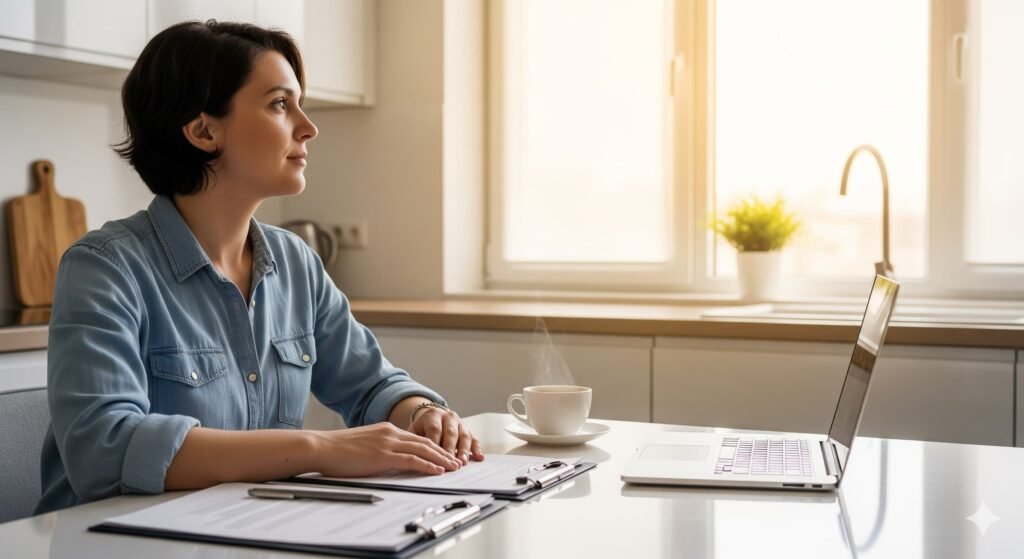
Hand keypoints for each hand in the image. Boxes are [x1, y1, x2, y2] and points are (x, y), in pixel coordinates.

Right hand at [307, 423, 461, 476]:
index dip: (434, 447)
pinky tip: (438, 471)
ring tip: (453, 467)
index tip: (445, 455)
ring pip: (423, 450)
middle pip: (425, 442)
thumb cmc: (337, 450)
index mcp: (386, 430)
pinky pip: (412, 460)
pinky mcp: (383, 456)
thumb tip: (389, 461)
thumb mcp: (363, 445)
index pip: (417, 438)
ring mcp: (388, 443)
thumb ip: (379, 449)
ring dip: (441, 459)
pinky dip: (428, 465)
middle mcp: (391, 433)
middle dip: (443, 452)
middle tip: (456, 461)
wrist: (322, 447)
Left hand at [408, 406, 483, 465]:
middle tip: (450, 463)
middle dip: (450, 450)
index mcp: (432, 415)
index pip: (435, 430)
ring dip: (464, 450)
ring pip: (464, 436)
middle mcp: (448, 417)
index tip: (433, 459)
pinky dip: (477, 448)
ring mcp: (460, 423)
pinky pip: (474, 438)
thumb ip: (413, 441)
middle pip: (450, 433)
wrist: (431, 417)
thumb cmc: (420, 429)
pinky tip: (479, 457)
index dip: (435, 445)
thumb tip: (411, 457)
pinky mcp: (468, 430)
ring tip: (463, 462)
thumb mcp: (413, 431)